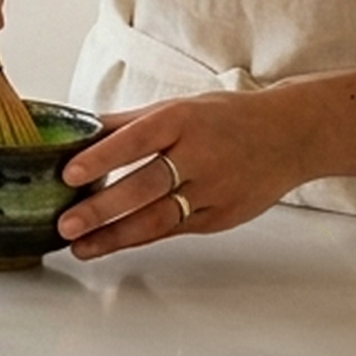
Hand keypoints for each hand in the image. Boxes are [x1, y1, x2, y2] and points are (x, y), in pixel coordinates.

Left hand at [53, 93, 311, 258]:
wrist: (290, 136)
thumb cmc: (226, 119)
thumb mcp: (179, 108)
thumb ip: (129, 123)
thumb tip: (78, 130)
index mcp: (183, 121)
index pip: (137, 139)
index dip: (103, 157)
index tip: (69, 173)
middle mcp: (199, 156)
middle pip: (145, 187)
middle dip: (102, 209)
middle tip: (66, 225)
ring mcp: (213, 191)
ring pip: (159, 219)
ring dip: (115, 236)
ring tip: (81, 247)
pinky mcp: (221, 218)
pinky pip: (174, 231)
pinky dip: (140, 239)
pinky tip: (112, 245)